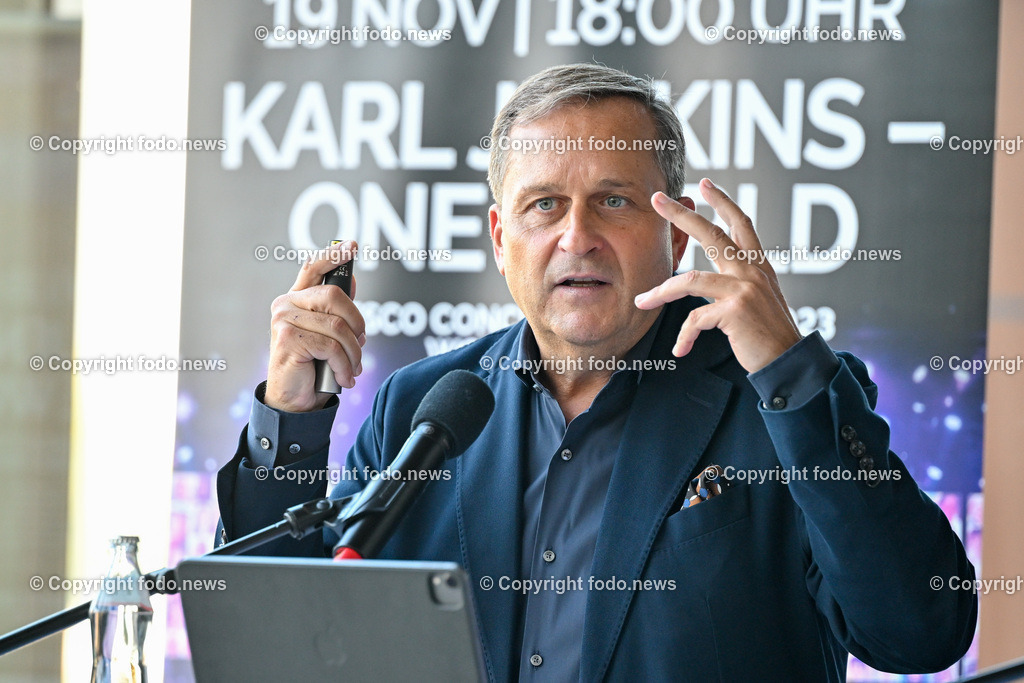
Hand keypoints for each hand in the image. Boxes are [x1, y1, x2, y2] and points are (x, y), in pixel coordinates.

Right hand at [266, 241, 365, 411]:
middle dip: (357, 323)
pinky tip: (344, 377)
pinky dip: (344, 365)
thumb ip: (336, 311)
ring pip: (337, 326)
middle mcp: (286, 304)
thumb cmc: (312, 365)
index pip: (313, 267)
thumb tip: (352, 281)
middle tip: (360, 345)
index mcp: (296, 299)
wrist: (293, 400)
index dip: (333, 255)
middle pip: (335, 296)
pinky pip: (331, 346)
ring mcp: (284, 319)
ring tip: (353, 368)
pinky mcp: (288, 338)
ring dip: (353, 353)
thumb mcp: (328, 335)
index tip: (353, 246)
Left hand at [634, 178, 800, 372]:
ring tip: (642, 302)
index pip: (740, 224)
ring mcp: (744, 289)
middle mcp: (751, 271)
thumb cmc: (768, 335)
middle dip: (681, 214)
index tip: (704, 184)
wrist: (789, 362)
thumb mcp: (758, 300)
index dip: (722, 202)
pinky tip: (680, 349)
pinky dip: (684, 336)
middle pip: (711, 233)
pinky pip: (695, 319)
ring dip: (661, 292)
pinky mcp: (735, 310)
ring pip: (690, 280)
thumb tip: (712, 279)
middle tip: (658, 199)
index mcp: (758, 266)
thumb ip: (739, 284)